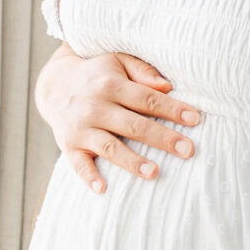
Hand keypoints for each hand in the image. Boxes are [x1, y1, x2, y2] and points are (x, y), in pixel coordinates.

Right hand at [35, 46, 201, 194]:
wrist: (54, 85)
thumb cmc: (97, 74)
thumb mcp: (118, 61)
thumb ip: (142, 72)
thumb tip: (167, 87)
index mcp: (111, 84)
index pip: (146, 99)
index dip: (172, 109)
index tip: (195, 119)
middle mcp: (95, 107)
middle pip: (133, 125)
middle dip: (162, 138)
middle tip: (188, 150)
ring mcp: (81, 128)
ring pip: (110, 147)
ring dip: (132, 162)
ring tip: (155, 173)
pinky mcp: (68, 146)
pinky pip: (78, 164)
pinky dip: (89, 177)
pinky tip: (103, 188)